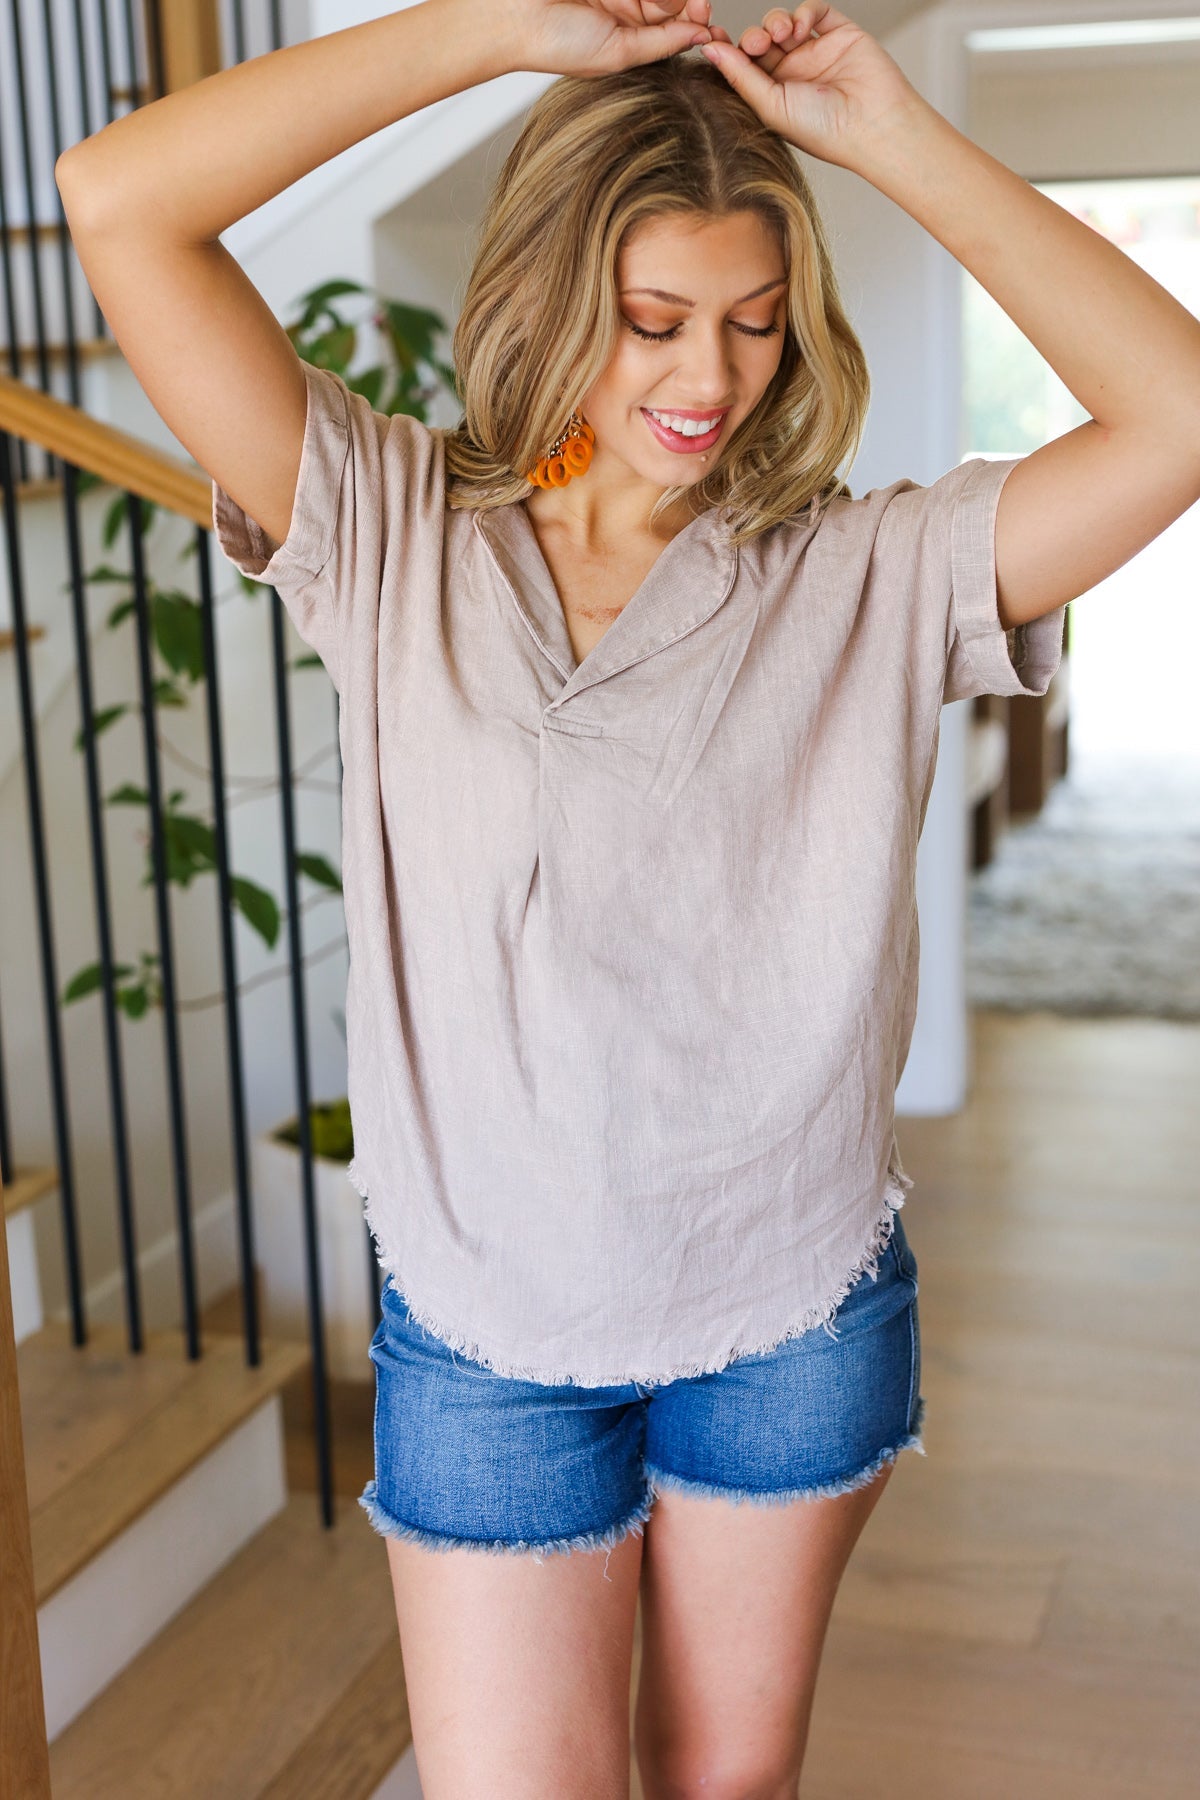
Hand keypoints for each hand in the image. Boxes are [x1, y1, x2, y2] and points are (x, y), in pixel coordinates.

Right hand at [511, 0, 719, 76]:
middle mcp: (627, 8)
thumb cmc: (555, 44)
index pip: (677, 24)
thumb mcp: (619, 53)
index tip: (705, 18)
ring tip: (647, 0)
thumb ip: (661, 44)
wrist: (514, 17)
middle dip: (686, 1)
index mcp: (631, 35)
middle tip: (693, 4)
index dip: (697, 19)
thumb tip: (701, 38)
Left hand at [700, 3, 926, 167]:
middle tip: (758, 44)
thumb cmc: (822, 130)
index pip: (743, 66)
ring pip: (783, 22)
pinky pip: (814, 10)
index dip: (727, 50)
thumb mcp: (772, 106)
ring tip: (781, 35)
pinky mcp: (839, 34)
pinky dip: (803, 11)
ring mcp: (815, 53)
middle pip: (759, 41)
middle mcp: (792, 74)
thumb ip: (741, 77)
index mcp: (773, 97)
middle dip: (753, 37)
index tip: (712, 39)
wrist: (873, 124)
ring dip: (775, 22)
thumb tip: (709, 50)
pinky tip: (801, 27)